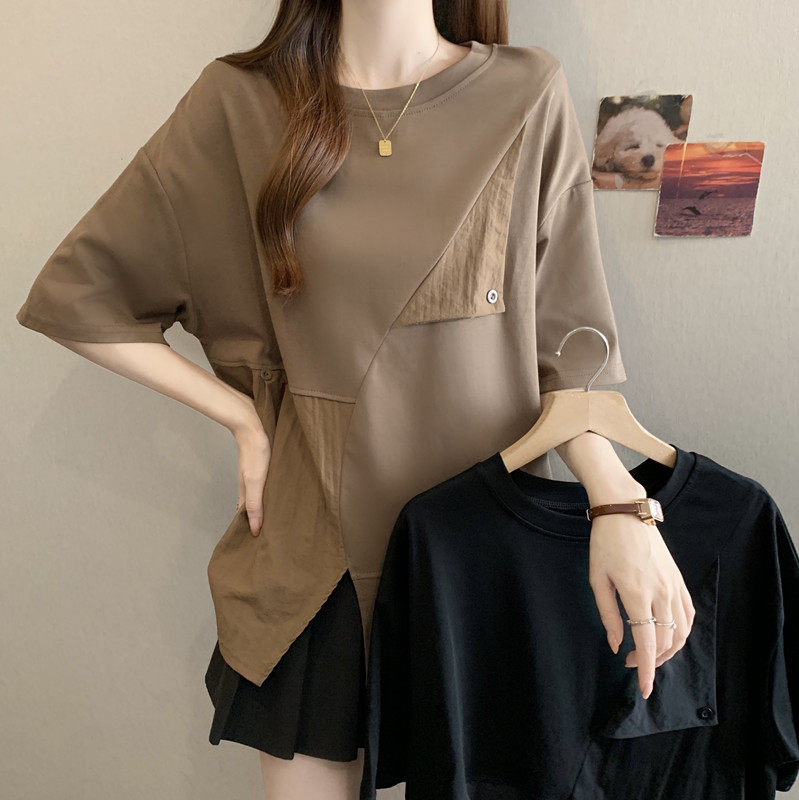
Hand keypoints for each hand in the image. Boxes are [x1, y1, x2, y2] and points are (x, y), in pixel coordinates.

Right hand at [231, 413, 271, 535]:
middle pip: (254, 506)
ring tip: (279, 517)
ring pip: (260, 494)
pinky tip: (280, 491)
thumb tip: (254, 529)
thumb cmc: (255, 453)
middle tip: (274, 533)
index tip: (259, 542)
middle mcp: (249, 484)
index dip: (251, 527)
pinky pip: (267, 482)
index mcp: (246, 492)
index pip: (247, 515)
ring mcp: (256, 474)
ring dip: (267, 505)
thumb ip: (255, 504)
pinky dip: (272, 491)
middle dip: (260, 519)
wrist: (253, 424)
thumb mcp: (255, 481)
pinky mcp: (263, 464)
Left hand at [587, 482, 695, 698]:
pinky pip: (688, 613)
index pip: (647, 642)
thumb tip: (617, 645)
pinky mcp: (679, 579)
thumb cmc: (605, 543)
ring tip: (649, 654)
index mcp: (636, 593)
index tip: (645, 689)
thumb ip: (608, 615)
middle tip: (632, 663)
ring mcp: (674, 585)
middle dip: (652, 661)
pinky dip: (682, 631)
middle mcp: (661, 592)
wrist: (625, 512)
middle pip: (666, 641)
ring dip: (669, 650)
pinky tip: (669, 636)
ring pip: (682, 631)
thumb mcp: (597, 578)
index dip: (647, 669)